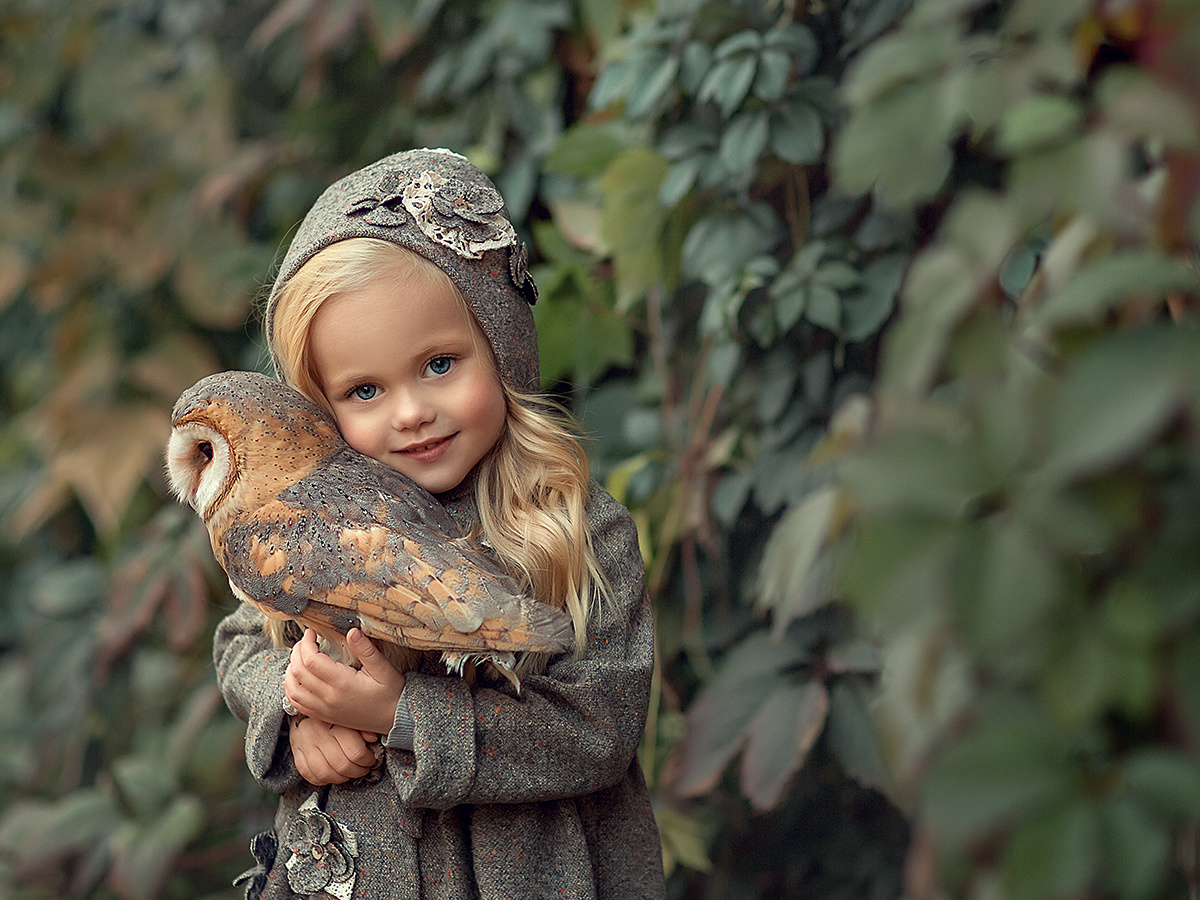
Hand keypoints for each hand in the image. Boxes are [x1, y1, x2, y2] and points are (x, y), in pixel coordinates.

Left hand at [284, 628, 406, 735]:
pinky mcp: (324, 716)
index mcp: (343, 683)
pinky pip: (297, 704)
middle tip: (305, 641)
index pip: (311, 660)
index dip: (306, 643)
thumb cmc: (392, 692)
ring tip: (299, 657)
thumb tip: (351, 631)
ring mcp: (324, 709)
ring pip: (292, 690)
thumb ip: (366, 649)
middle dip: (297, 652)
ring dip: (290, 671)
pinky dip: (291, 689)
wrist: (396, 718)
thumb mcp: (384, 668)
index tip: (311, 632)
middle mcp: (329, 698)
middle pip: (298, 672)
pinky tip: (297, 678)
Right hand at [289, 715, 377, 784]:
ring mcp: (305, 744)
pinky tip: (332, 774)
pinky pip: (308, 773)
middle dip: (358, 771)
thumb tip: (373, 738)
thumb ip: (363, 726)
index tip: (371, 759)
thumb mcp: (350, 714)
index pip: (356, 752)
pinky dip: (322, 779)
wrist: (306, 703)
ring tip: (349, 773)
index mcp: (335, 722)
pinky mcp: (296, 751)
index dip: (368, 760)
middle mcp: (319, 733)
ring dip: (341, 778)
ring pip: (325, 773)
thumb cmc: (334, 712)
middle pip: (342, 765)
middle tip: (363, 768)